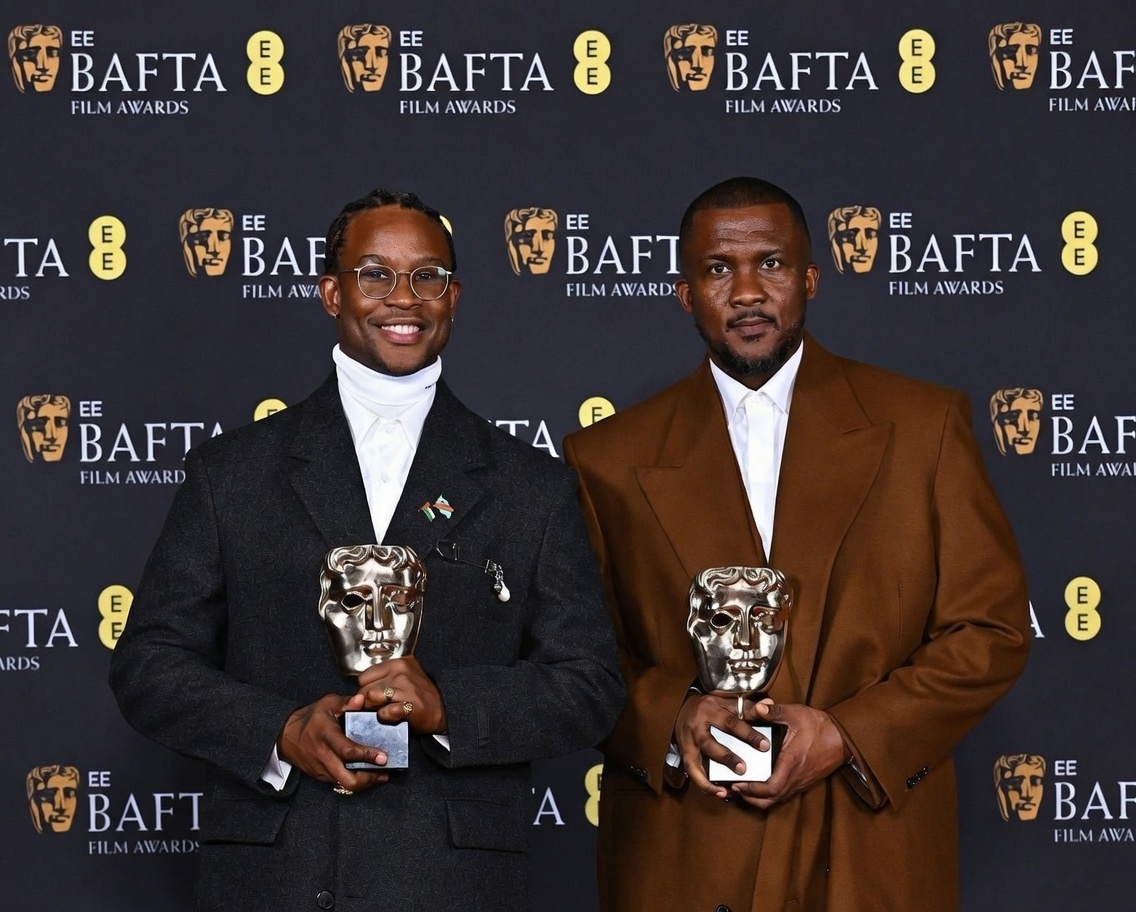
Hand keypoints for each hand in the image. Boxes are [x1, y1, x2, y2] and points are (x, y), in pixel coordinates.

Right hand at [278, 693, 390, 792]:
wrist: (286, 735)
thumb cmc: (311, 717)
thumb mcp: (327, 703)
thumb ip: (346, 702)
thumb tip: (363, 699)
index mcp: (326, 735)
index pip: (347, 751)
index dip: (366, 755)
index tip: (383, 757)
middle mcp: (324, 756)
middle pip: (347, 779)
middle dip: (368, 778)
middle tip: (385, 771)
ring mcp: (322, 769)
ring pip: (345, 784)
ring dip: (364, 782)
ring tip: (381, 774)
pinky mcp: (321, 776)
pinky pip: (340, 783)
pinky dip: (355, 780)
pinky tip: (367, 773)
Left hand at [347, 656, 447, 734]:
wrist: (443, 709)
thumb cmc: (420, 695)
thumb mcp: (403, 678)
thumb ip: (382, 680)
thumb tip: (358, 694)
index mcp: (398, 663)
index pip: (364, 677)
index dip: (365, 689)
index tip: (373, 696)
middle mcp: (401, 672)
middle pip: (365, 688)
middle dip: (367, 701)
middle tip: (379, 707)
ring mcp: (406, 688)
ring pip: (371, 697)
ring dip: (374, 708)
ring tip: (385, 711)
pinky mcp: (410, 705)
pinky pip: (385, 711)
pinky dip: (385, 716)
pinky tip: (392, 716)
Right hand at [674, 692, 770, 799]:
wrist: (683, 706)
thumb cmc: (711, 706)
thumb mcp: (728, 702)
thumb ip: (748, 707)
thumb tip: (768, 704)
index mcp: (711, 711)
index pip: (731, 722)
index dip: (748, 734)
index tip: (764, 746)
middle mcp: (697, 726)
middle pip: (709, 743)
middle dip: (725, 757)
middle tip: (743, 770)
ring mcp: (688, 741)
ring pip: (694, 762)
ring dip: (708, 779)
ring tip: (725, 791)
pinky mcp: (684, 752)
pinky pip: (691, 771)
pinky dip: (702, 784)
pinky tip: (716, 792)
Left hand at [729, 701, 847, 808]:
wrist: (843, 737)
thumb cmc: (819, 726)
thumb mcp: (796, 714)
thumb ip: (774, 711)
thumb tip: (757, 708)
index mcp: (791, 763)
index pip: (771, 788)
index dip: (752, 790)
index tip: (738, 784)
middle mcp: (796, 777)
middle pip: (770, 800)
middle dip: (750, 798)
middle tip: (735, 788)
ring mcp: (801, 782)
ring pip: (777, 799)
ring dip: (759, 797)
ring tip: (744, 787)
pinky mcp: (804, 781)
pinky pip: (784, 794)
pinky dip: (770, 793)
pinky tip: (760, 783)